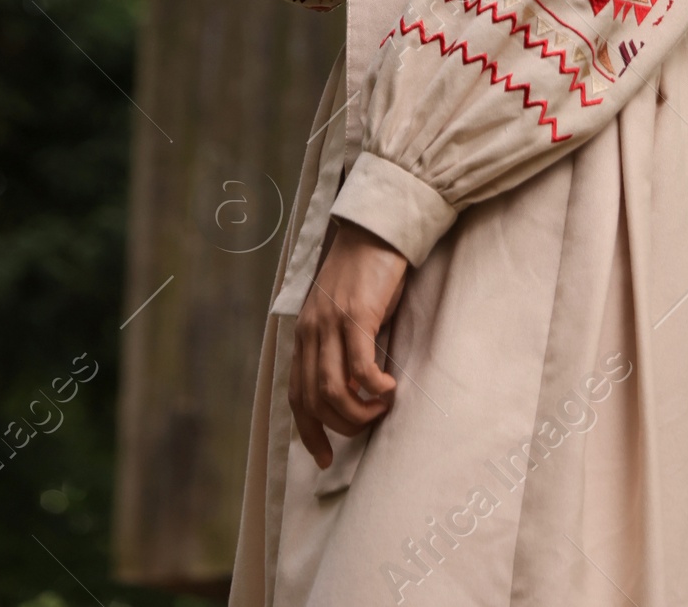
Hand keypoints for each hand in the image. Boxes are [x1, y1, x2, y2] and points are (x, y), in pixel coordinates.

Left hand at [289, 221, 408, 469]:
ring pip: (335, 392)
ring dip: (361, 412)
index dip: (310, 432)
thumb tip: (355, 391)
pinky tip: (390, 386)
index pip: (297, 396)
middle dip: (344, 426)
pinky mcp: (357, 316)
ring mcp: (331, 324)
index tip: (325, 458)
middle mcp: (311, 332)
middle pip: (316, 402)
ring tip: (382, 406)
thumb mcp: (344, 314)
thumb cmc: (367, 273)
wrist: (376, 229)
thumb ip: (340, 348)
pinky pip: (360, 369)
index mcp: (305, 334)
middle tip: (371, 422)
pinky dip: (375, 388)